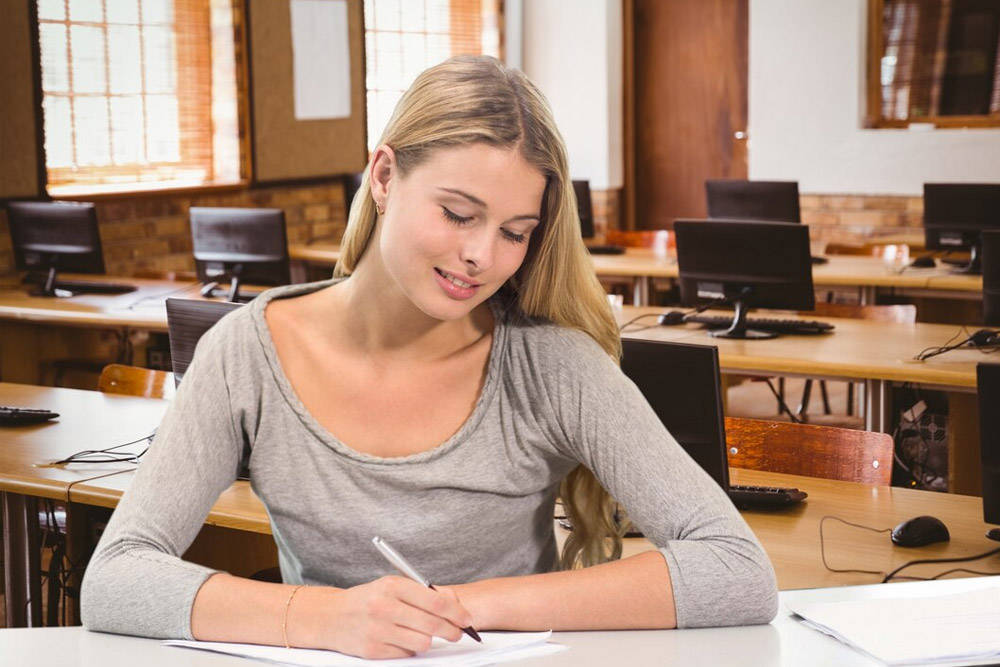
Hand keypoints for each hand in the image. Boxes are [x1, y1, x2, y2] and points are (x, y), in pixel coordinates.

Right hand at [291, 576, 472, 658]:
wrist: (332, 616)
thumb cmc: (369, 599)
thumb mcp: (393, 586)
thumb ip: (423, 593)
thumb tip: (455, 606)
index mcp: (392, 586)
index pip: (434, 601)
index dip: (456, 612)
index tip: (467, 619)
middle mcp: (383, 607)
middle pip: (431, 624)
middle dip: (451, 631)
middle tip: (458, 633)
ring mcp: (377, 630)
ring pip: (422, 643)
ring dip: (428, 641)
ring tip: (424, 634)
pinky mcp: (372, 650)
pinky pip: (406, 654)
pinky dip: (409, 649)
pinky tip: (402, 640)